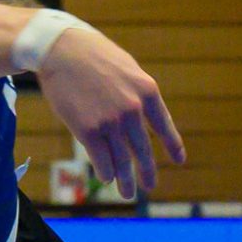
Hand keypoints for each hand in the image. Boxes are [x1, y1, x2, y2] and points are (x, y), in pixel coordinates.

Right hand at [36, 27, 185, 200]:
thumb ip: (137, 93)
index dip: (173, 145)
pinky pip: (101, 159)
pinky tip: (107, 177)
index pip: (164, 125)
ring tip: (126, 192)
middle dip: (146, 172)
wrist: (61, 49)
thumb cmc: (92, 56)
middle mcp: (133, 109)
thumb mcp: (126, 68)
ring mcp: (111, 122)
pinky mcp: (87, 130)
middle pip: (143, 150)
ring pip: (122, 160)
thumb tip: (143, 118)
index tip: (180, 160)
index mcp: (147, 91)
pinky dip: (106, 171)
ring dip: (125, 180)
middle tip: (149, 186)